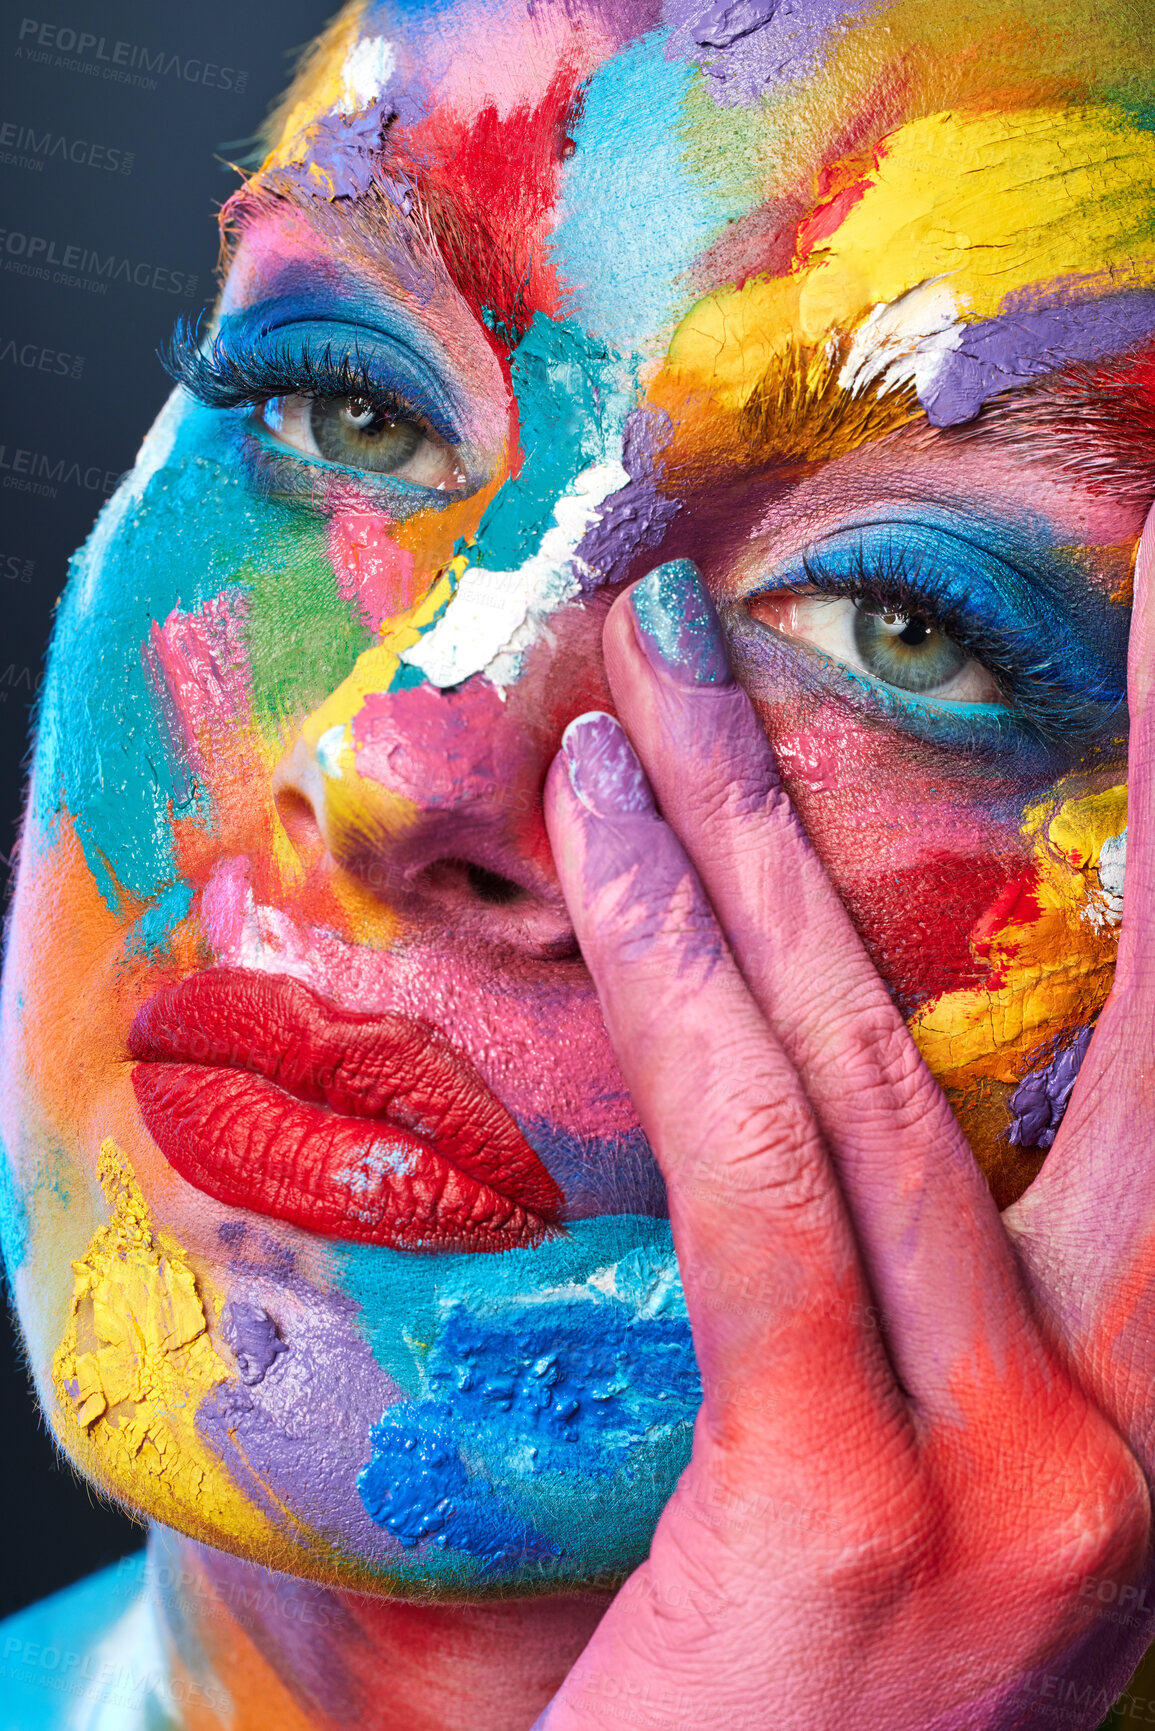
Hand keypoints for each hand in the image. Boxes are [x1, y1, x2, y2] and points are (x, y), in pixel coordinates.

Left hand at [535, 513, 1154, 1729]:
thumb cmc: (826, 1689)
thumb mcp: (948, 1460)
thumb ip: (967, 1271)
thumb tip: (934, 1057)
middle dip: (1154, 758)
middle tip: (1149, 545)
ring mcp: (1036, 1478)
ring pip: (888, 1059)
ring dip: (768, 822)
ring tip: (670, 657)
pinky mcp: (860, 1510)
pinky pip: (766, 1167)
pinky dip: (679, 964)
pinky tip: (606, 812)